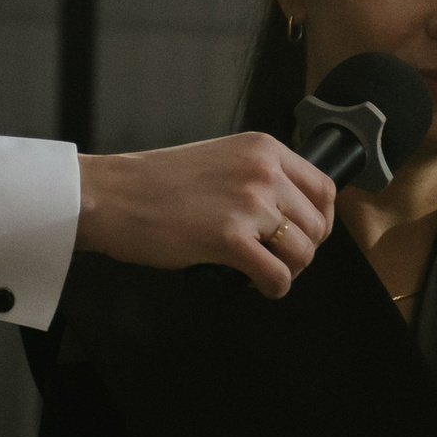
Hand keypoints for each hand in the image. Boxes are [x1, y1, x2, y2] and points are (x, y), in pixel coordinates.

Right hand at [75, 135, 335, 298]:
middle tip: (276, 257)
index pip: (324, 188)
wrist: (112, 195)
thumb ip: (255, 176)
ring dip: (288, 270)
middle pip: (317, 226)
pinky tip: (252, 284)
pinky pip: (278, 277)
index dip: (319, 220)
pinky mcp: (230, 240)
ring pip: (303, 253)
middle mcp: (262, 172)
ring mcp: (248, 204)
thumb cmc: (153, 182)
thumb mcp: (220, 159)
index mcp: (263, 148)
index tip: (304, 234)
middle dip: (302, 250)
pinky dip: (271, 288)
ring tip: (260, 270)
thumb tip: (287, 212)